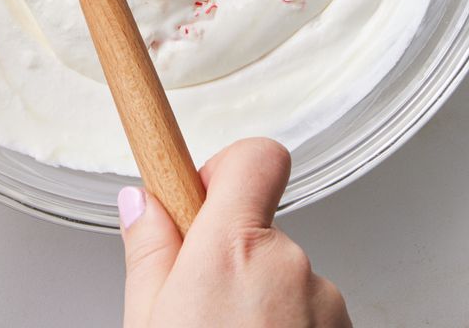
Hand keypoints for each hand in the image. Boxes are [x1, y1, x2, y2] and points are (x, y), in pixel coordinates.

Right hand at [119, 139, 350, 326]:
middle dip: (231, 258)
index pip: (254, 157)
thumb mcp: (148, 321)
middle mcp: (290, 265)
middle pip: (259, 229)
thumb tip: (141, 205)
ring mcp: (326, 301)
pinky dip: (287, 326)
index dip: (225, 169)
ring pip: (284, 276)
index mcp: (234, 250)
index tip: (201, 192)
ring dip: (261, 301)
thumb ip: (149, 254)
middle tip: (201, 309)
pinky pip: (311, 310)